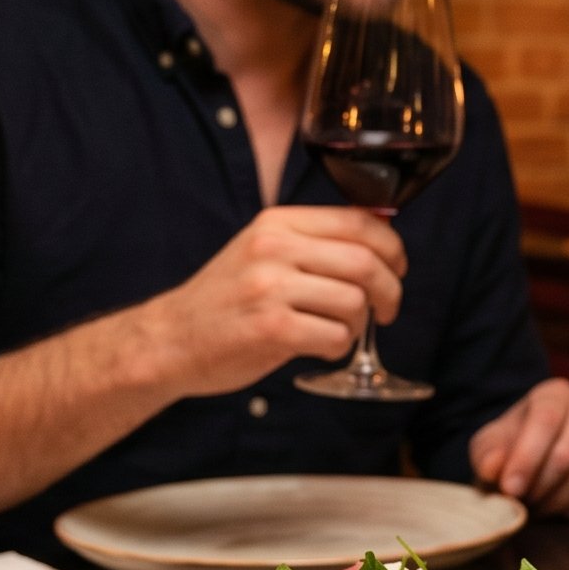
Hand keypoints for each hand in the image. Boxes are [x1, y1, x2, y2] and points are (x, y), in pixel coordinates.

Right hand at [129, 206, 406, 400]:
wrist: (170, 339)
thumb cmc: (225, 300)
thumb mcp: (261, 252)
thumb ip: (312, 243)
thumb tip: (380, 241)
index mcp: (277, 224)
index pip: (358, 222)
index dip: (392, 247)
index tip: (398, 268)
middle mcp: (273, 249)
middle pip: (365, 262)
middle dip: (390, 290)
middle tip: (387, 310)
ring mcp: (270, 289)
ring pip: (355, 302)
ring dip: (359, 324)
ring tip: (339, 331)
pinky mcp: (270, 329)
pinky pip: (335, 337)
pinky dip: (338, 347)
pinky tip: (320, 347)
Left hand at [470, 378, 568, 518]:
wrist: (537, 462)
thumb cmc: (511, 448)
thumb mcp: (489, 447)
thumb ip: (487, 454)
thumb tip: (494, 467)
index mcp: (556, 393)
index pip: (546, 419)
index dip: (526, 457)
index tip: (509, 489)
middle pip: (567, 454)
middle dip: (538, 487)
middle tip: (521, 503)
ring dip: (555, 503)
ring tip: (538, 507)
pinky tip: (563, 509)